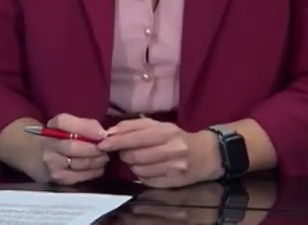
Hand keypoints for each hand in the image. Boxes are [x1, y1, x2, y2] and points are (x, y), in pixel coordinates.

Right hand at [38, 114, 108, 184]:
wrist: (31, 154)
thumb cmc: (55, 138)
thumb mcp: (65, 125)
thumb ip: (85, 125)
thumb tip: (104, 134)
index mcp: (51, 127)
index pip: (65, 122)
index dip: (87, 128)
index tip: (103, 134)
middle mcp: (48, 145)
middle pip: (75, 146)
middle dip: (95, 148)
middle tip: (106, 148)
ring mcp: (52, 164)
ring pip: (80, 163)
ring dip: (97, 161)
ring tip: (103, 157)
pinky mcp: (58, 179)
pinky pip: (80, 176)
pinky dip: (94, 172)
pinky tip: (98, 167)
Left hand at [98, 117, 216, 188]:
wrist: (205, 155)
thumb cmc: (177, 137)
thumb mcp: (159, 125)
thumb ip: (134, 126)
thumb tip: (111, 132)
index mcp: (166, 132)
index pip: (136, 137)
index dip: (116, 141)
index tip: (102, 144)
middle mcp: (171, 149)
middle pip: (135, 156)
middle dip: (123, 154)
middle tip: (123, 152)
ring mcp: (173, 168)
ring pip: (139, 170)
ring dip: (132, 166)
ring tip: (136, 160)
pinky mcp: (173, 182)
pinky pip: (147, 181)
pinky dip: (141, 175)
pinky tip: (146, 169)